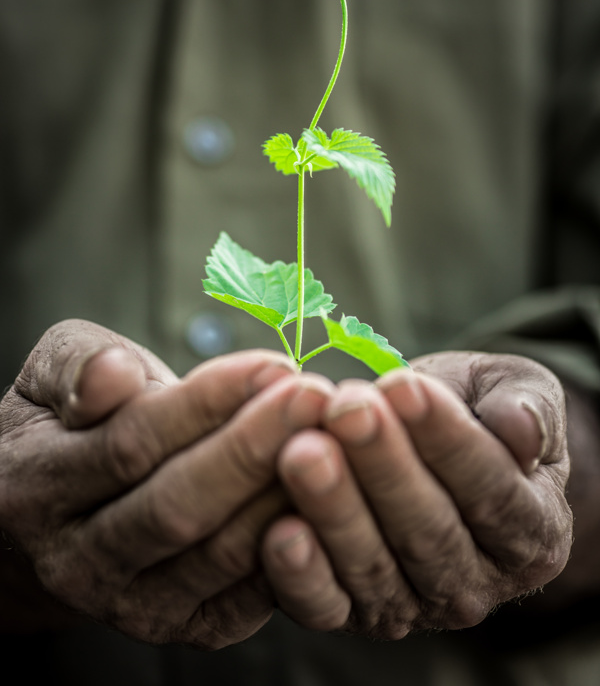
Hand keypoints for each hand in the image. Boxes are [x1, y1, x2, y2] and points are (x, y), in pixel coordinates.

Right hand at [0, 319, 333, 645]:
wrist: (60, 512)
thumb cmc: (72, 420)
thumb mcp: (53, 373)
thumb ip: (79, 367)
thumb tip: (115, 375)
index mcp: (40, 484)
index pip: (131, 444)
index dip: (206, 404)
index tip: (273, 364)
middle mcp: (78, 559)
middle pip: (177, 508)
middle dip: (255, 449)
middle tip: (316, 397)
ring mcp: (131, 603)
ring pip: (219, 557)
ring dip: (284, 494)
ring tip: (333, 437)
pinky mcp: (184, 626)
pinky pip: (248, 595)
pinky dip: (295, 545)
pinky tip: (329, 492)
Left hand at [261, 351, 571, 637]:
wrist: (431, 443)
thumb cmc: (473, 409)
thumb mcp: (512, 391)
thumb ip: (526, 407)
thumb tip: (522, 430)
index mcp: (532, 530)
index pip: (491, 490)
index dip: (447, 439)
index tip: (404, 386)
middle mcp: (476, 582)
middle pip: (428, 531)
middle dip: (382, 467)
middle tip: (345, 409)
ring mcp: (413, 603)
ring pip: (374, 566)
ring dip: (334, 510)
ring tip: (302, 452)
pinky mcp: (353, 611)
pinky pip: (327, 604)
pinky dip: (301, 575)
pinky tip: (278, 531)